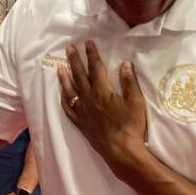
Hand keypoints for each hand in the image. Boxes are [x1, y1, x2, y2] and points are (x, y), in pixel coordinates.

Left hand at [58, 40, 146, 171]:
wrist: (121, 151)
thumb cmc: (131, 126)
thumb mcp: (135, 102)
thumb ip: (129, 82)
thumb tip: (125, 63)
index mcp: (102, 91)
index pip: (96, 68)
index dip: (92, 54)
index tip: (88, 43)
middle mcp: (89, 99)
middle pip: (80, 76)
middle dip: (74, 61)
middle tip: (68, 48)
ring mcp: (83, 111)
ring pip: (70, 91)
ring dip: (65, 78)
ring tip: (60, 68)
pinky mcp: (80, 123)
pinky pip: (68, 109)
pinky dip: (64, 99)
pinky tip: (62, 94)